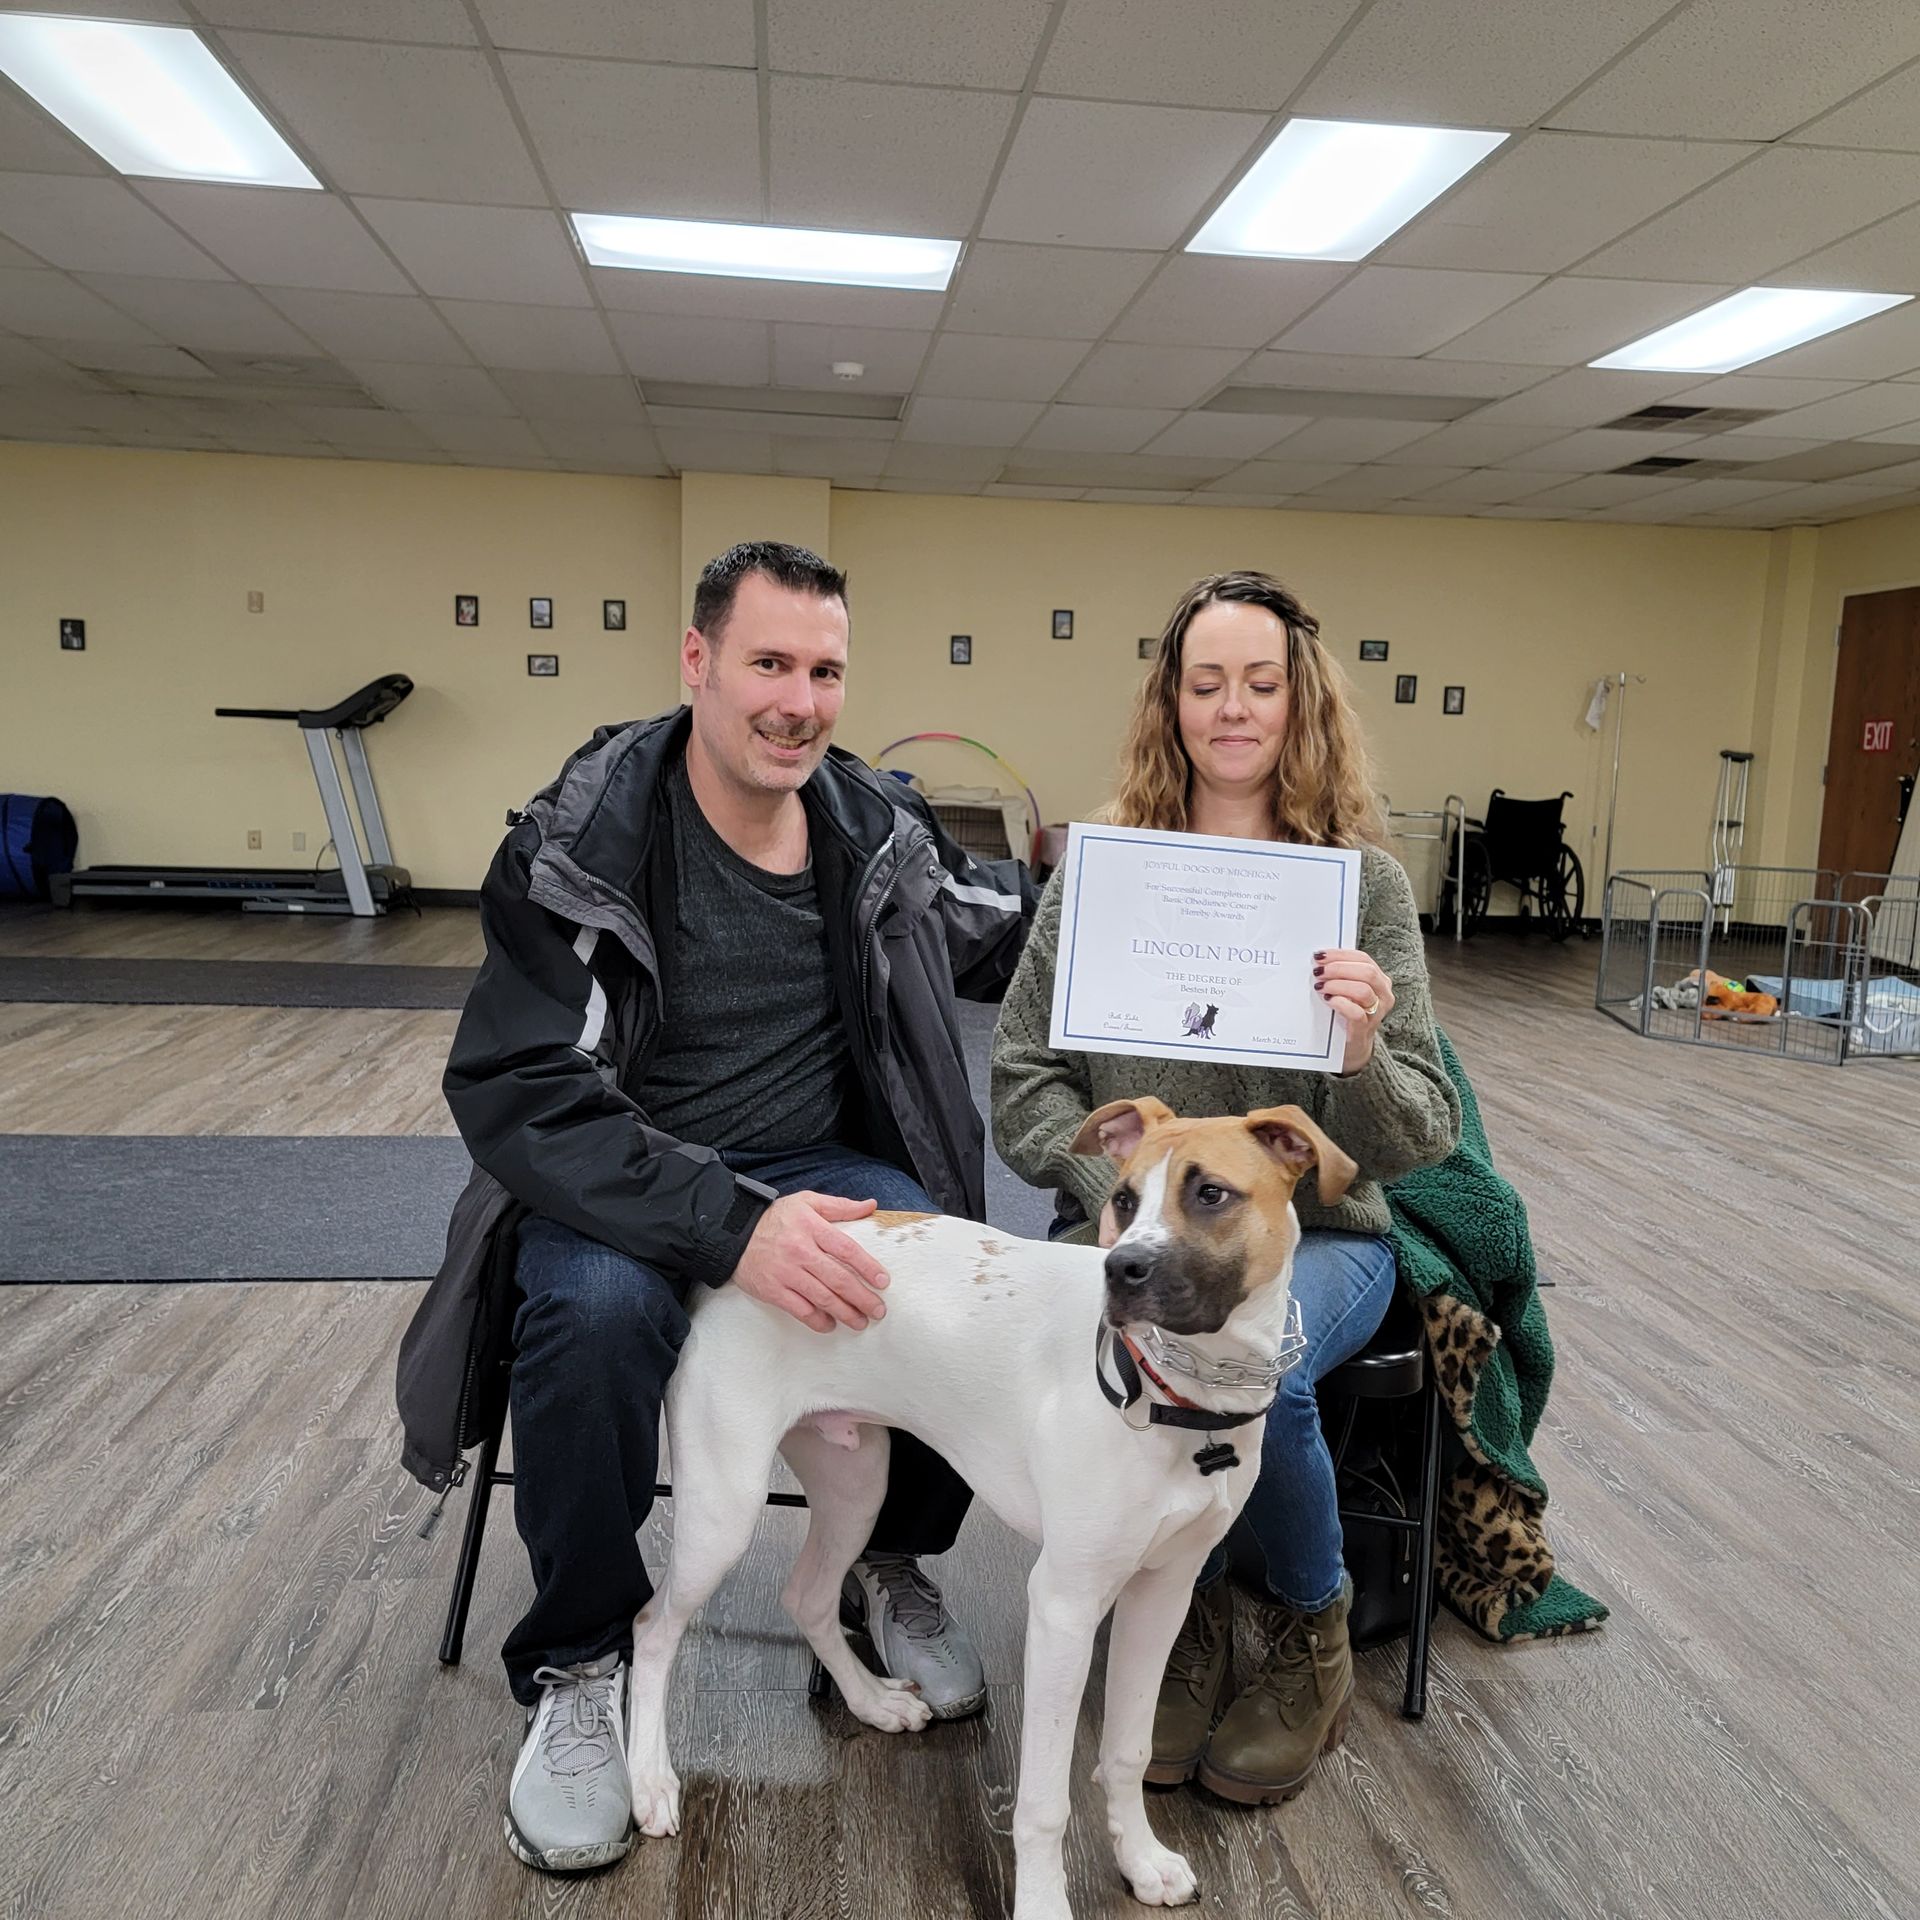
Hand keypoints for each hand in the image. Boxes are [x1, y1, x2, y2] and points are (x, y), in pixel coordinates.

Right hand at [732, 1192, 889, 1333]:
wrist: (733, 1235)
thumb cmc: (775, 1218)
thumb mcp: (806, 1202)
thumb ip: (840, 1206)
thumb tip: (871, 1206)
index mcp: (811, 1227)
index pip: (846, 1249)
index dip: (867, 1266)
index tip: (883, 1281)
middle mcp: (800, 1251)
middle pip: (838, 1279)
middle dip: (862, 1298)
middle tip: (878, 1310)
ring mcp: (786, 1273)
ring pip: (822, 1298)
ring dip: (845, 1313)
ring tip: (861, 1322)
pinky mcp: (773, 1290)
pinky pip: (800, 1310)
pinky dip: (818, 1321)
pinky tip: (831, 1324)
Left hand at [1314, 948, 1393, 1073]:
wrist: (1352, 1045)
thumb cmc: (1347, 1012)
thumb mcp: (1348, 990)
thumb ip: (1341, 975)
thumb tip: (1319, 960)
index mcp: (1380, 980)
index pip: (1363, 959)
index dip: (1340, 955)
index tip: (1320, 955)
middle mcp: (1383, 994)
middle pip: (1366, 972)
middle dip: (1338, 968)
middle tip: (1318, 971)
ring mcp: (1377, 1012)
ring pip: (1363, 990)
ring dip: (1338, 985)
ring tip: (1320, 987)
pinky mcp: (1366, 1028)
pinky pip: (1356, 1012)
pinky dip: (1340, 1003)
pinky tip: (1328, 1000)